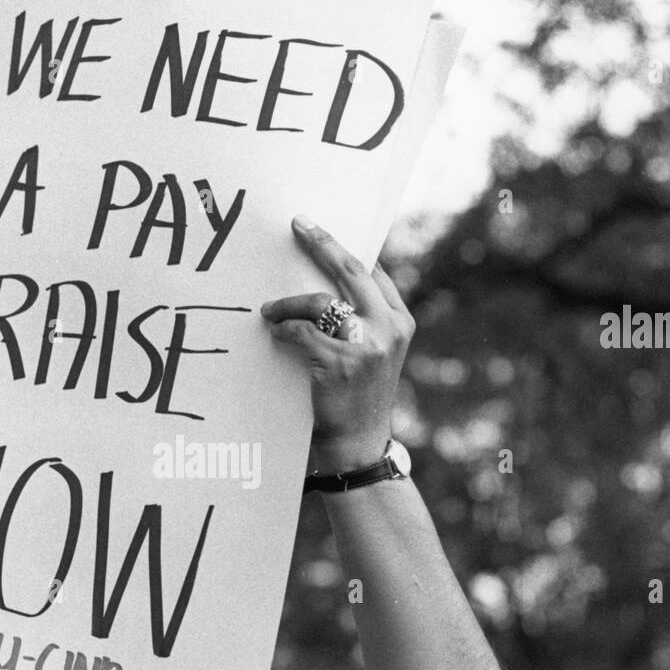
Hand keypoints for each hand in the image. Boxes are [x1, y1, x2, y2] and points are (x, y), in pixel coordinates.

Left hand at [261, 215, 414, 472]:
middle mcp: (389, 328)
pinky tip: (275, 333)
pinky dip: (284, 329)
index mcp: (400, 321)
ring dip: (289, 304)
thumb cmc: (358, 397)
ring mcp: (367, 346)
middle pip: (351, 270)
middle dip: (322, 243)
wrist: (358, 444)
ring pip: (322, 301)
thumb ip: (364, 321)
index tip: (319, 230)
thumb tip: (327, 285)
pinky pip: (302, 332)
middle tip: (298, 225)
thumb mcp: (376, 355)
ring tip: (270, 311)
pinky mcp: (341, 363)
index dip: (344, 248)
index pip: (372, 272)